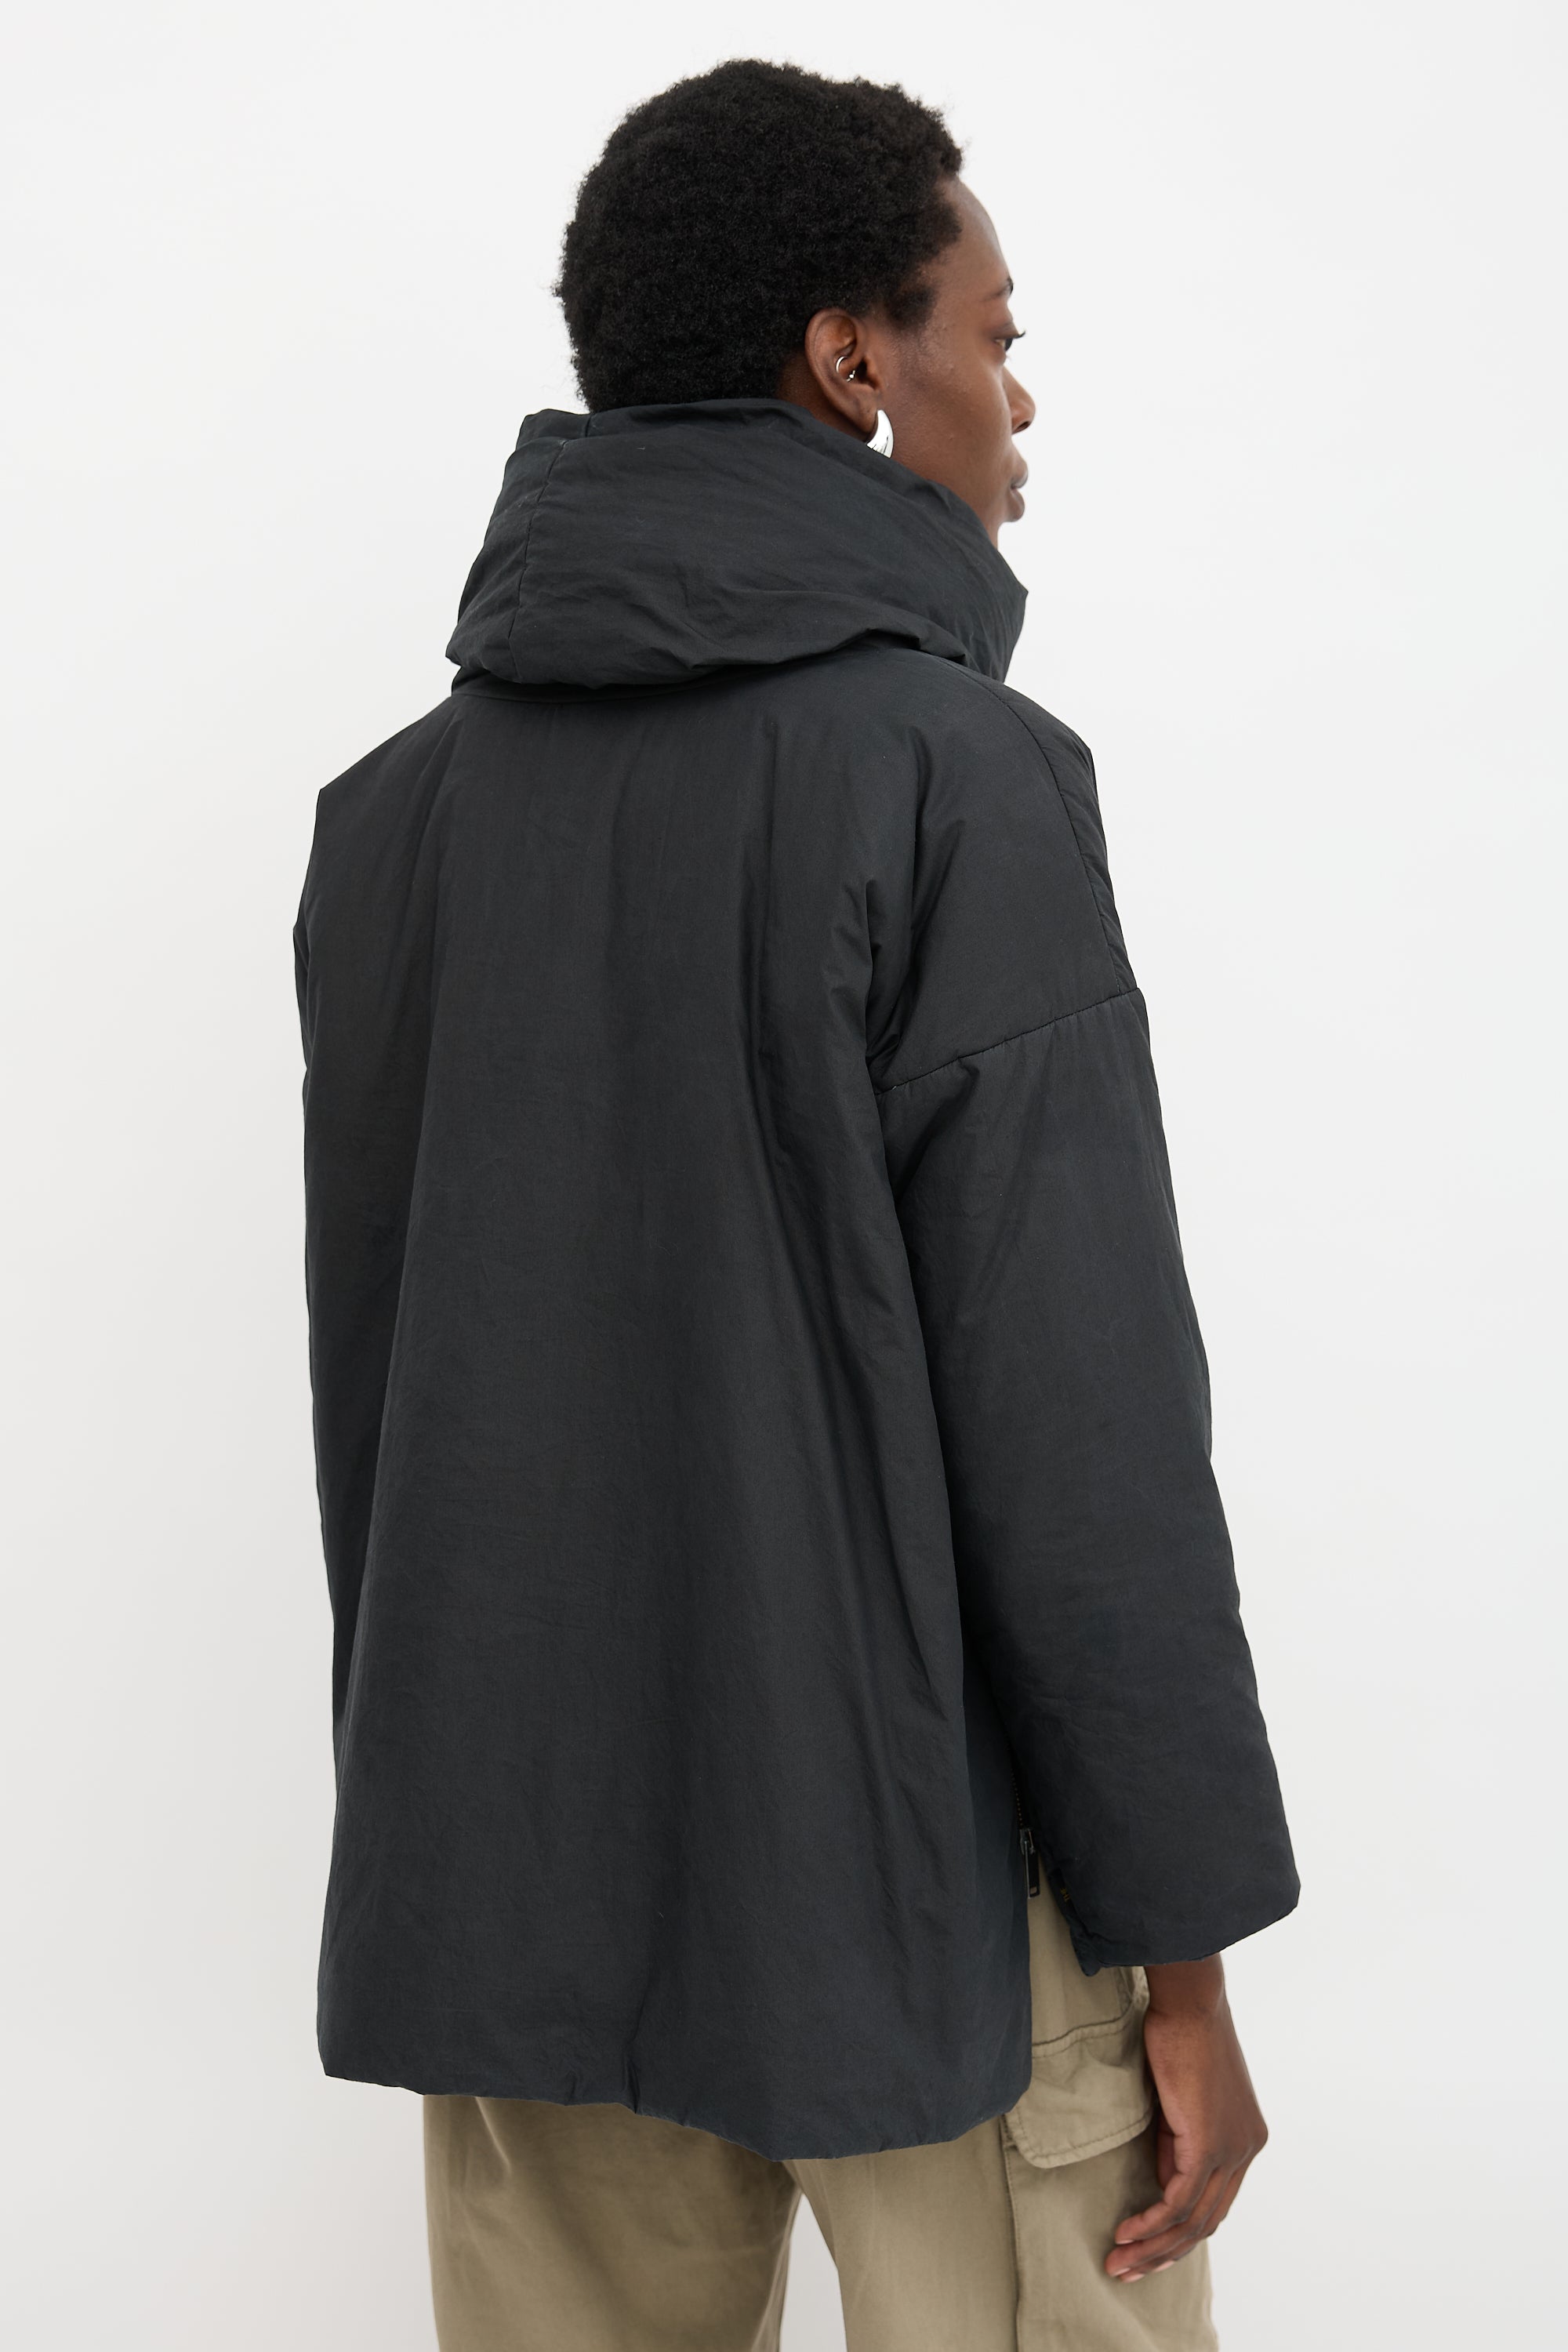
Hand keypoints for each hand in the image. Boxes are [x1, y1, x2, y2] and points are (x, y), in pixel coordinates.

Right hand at [1104, 1955, 1266, 2283]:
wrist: (1190, 2003)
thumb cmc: (1179, 2036)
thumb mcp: (1180, 2102)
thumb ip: (1176, 2143)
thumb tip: (1164, 2180)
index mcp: (1246, 2138)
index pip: (1214, 2202)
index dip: (1179, 2232)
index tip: (1144, 2246)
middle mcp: (1248, 2149)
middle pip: (1206, 2222)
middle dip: (1163, 2252)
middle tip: (1127, 2269)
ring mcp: (1233, 2149)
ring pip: (1193, 2220)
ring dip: (1152, 2246)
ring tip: (1117, 2260)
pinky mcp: (1210, 2144)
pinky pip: (1179, 2200)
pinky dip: (1150, 2222)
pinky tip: (1127, 2231)